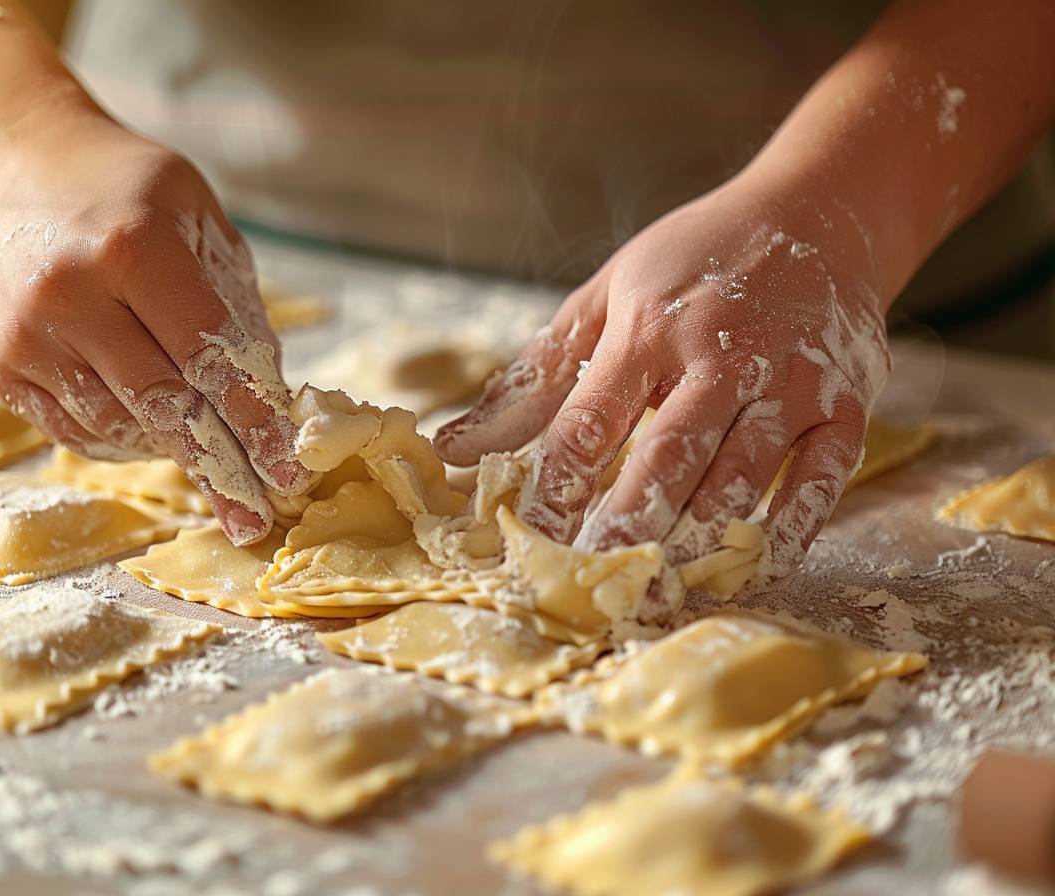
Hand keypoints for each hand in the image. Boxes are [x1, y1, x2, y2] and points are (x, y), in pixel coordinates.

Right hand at [0, 116, 310, 544]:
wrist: (15, 167)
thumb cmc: (126, 190)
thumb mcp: (200, 218)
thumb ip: (235, 306)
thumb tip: (270, 402)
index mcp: (131, 246)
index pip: (208, 357)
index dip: (254, 422)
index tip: (288, 473)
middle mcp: (69, 295)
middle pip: (164, 406)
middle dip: (221, 465)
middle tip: (257, 515)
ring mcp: (25, 338)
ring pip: (121, 429)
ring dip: (174, 450)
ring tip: (212, 457)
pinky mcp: (0, 369)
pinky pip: (78, 433)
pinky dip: (126, 441)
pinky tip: (154, 431)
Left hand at [436, 175, 890, 577]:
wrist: (819, 210)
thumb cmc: (693, 263)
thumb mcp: (605, 298)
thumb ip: (535, 378)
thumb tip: (452, 448)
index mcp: (649, 327)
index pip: (590, 420)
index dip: (556, 485)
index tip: (528, 540)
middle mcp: (721, 354)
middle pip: (671, 453)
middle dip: (630, 520)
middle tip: (596, 581)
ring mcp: (792, 381)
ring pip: (743, 474)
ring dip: (701, 537)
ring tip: (661, 591)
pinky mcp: (846, 403)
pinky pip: (822, 478)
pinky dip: (789, 526)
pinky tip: (752, 567)